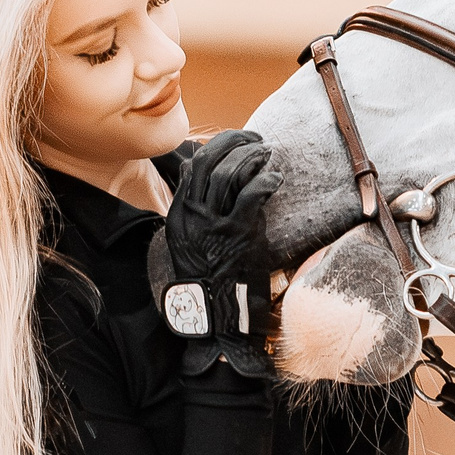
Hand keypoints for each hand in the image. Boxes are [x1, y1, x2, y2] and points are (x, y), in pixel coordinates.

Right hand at [152, 130, 280, 378]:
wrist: (216, 315)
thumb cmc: (212, 276)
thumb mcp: (192, 241)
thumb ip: (195, 209)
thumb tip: (196, 171)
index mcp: (179, 215)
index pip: (193, 165)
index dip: (218, 145)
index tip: (238, 142)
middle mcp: (190, 216)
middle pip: (208, 160)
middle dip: (234, 141)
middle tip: (256, 139)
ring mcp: (211, 225)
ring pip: (228, 172)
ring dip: (252, 156)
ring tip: (268, 154)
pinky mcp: (235, 235)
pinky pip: (251, 194)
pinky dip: (266, 178)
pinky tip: (276, 176)